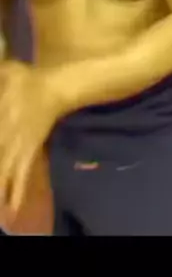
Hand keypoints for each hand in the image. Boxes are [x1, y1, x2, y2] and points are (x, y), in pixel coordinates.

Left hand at [0, 61, 61, 214]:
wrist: (59, 88)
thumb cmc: (33, 79)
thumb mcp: (11, 70)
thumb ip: (0, 71)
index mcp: (4, 112)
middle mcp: (8, 131)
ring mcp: (21, 142)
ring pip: (5, 168)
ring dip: (1, 185)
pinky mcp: (30, 148)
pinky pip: (22, 171)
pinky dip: (17, 188)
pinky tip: (13, 205)